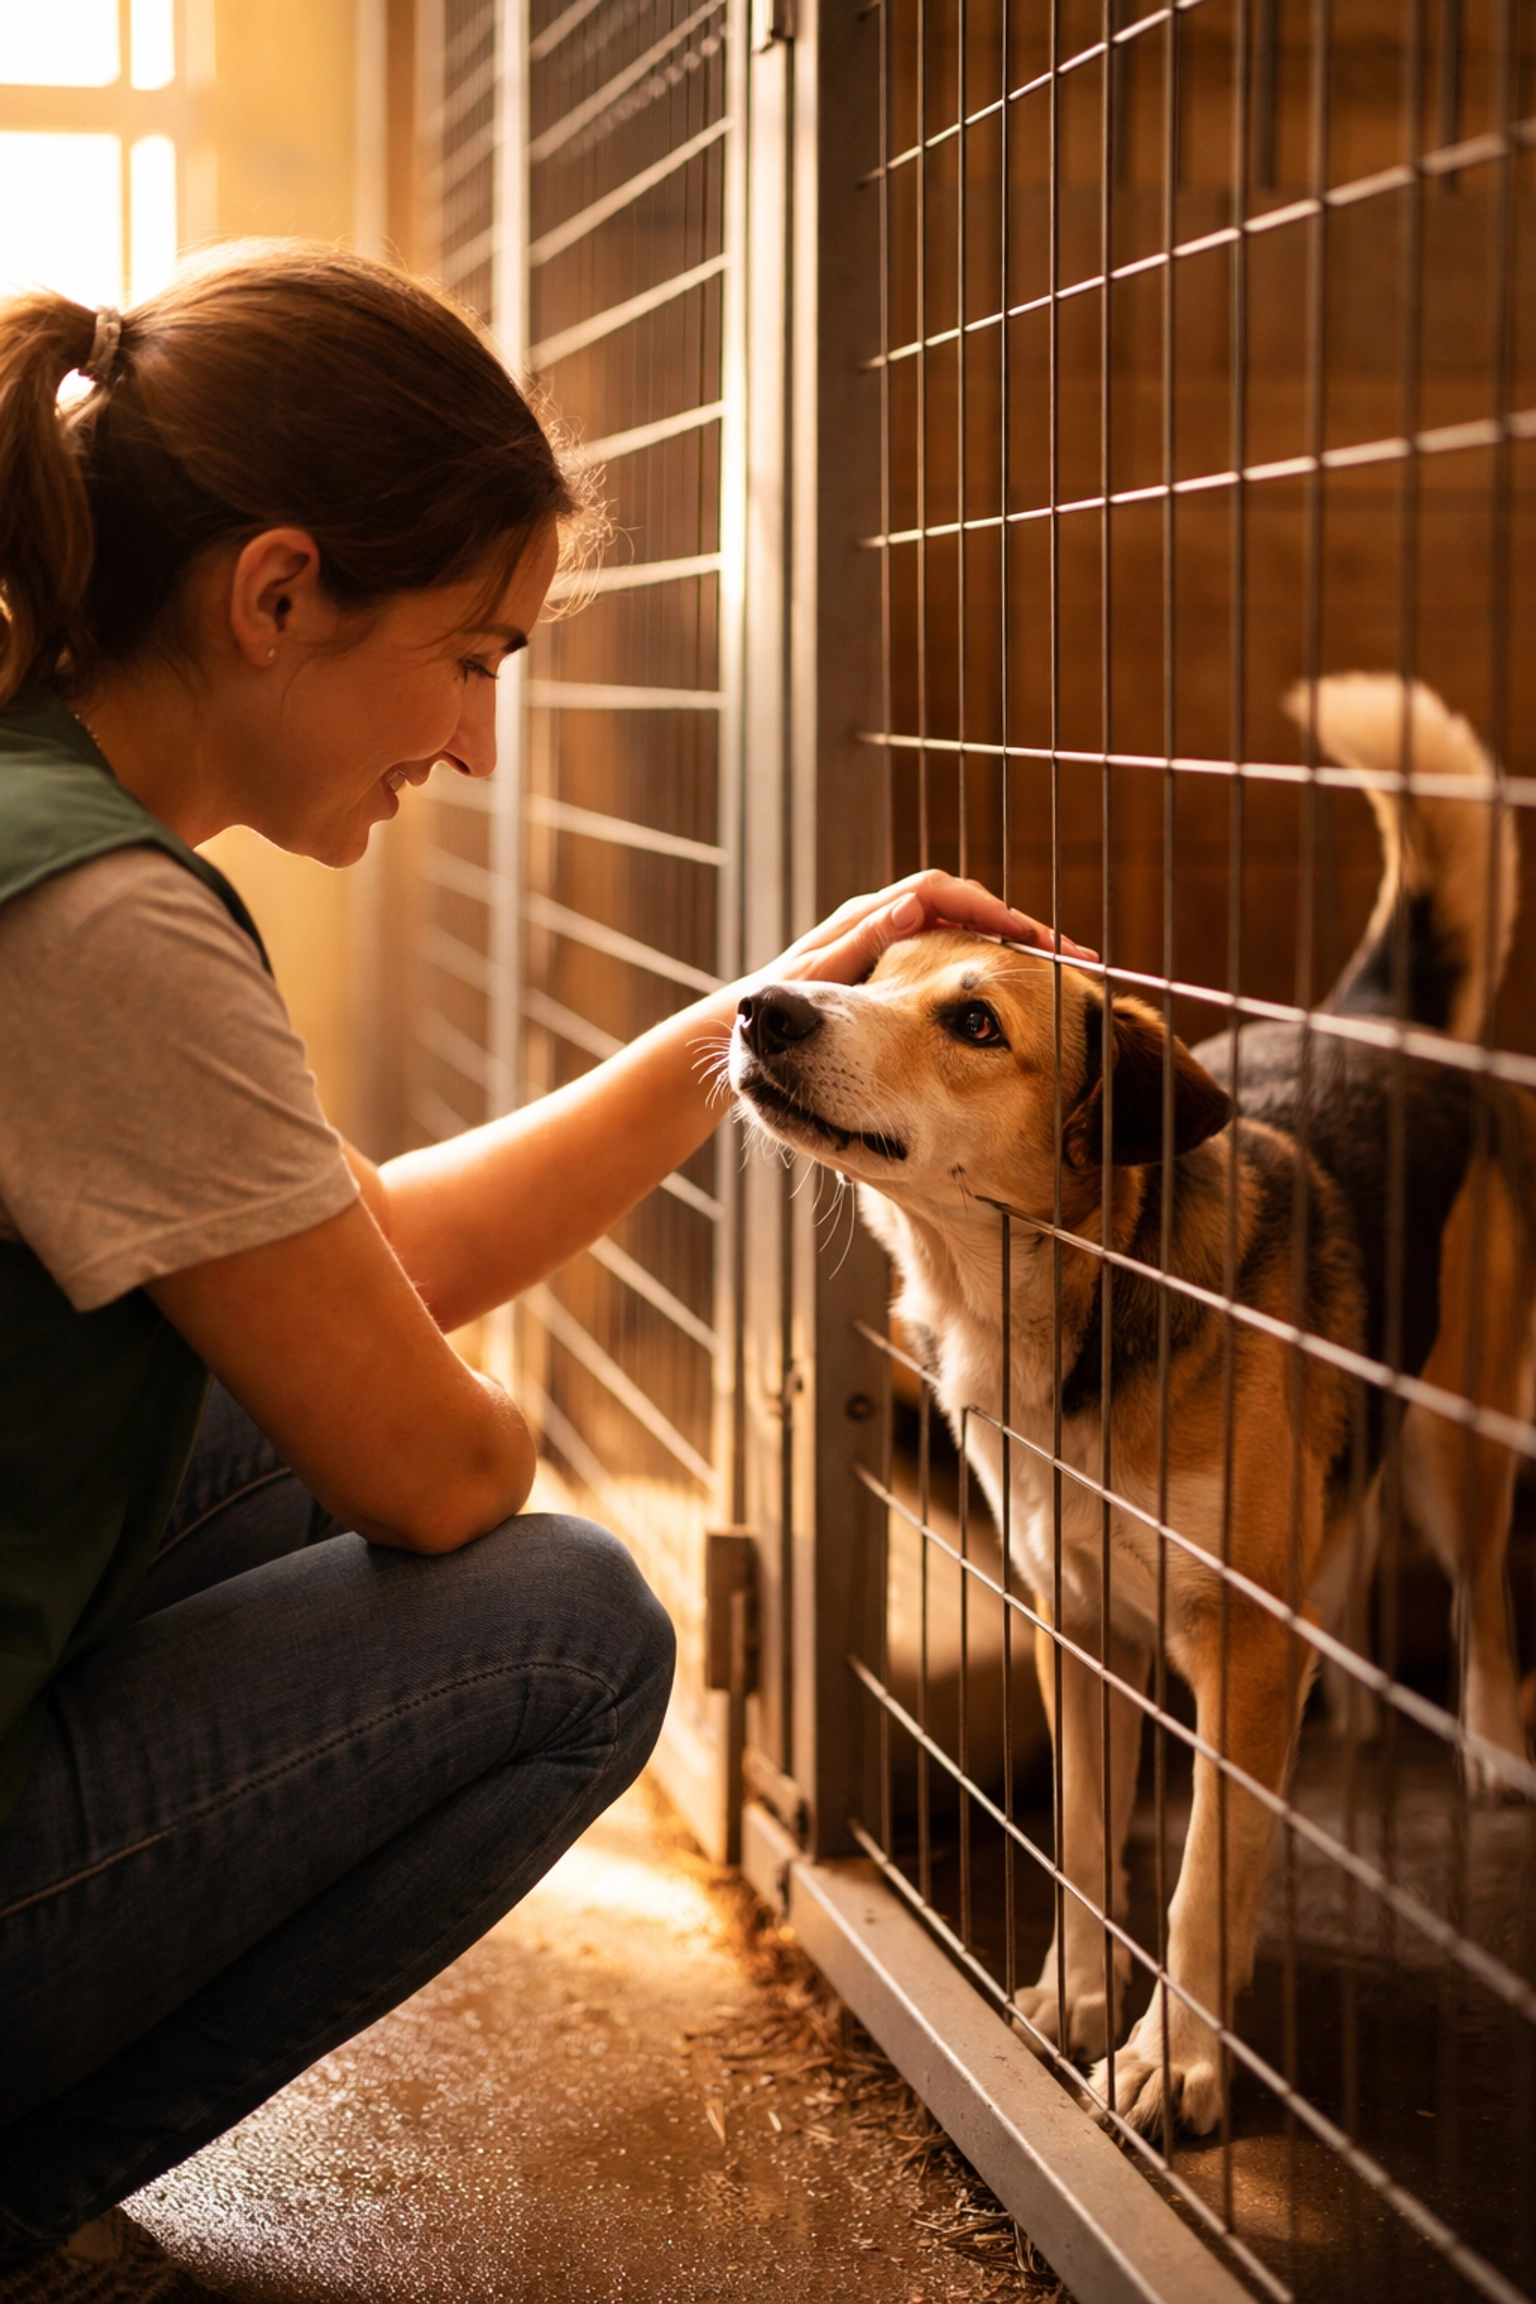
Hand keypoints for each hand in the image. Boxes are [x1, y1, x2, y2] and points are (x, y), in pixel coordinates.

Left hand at [761, 869, 1096, 988]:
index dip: (996, 913)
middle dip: (1019, 927)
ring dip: (1009, 944)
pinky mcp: (892, 961)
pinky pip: (951, 953)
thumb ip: (865, 942)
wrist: (744, 1030)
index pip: (945, 895)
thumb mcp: (821, 978)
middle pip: (966, 906)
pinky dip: (987, 962)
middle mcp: (882, 918)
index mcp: (868, 916)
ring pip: (964, 930)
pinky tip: (1012, 993)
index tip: (1040, 944)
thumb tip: (917, 905)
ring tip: (1057, 972)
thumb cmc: (773, 1010)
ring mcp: (889, 937)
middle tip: (1072, 959)